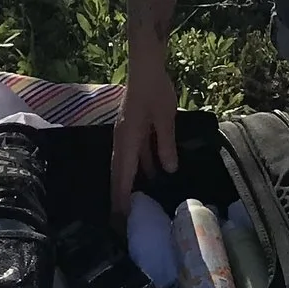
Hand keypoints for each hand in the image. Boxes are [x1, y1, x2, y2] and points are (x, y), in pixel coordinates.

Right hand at [110, 52, 178, 218]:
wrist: (146, 67)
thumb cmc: (156, 91)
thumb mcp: (165, 119)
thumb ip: (166, 145)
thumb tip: (169, 171)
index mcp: (127, 140)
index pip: (122, 176)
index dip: (122, 198)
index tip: (121, 220)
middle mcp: (121, 141)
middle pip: (119, 174)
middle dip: (121, 197)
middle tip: (124, 220)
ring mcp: (125, 135)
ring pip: (126, 165)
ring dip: (130, 183)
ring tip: (138, 204)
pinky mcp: (132, 130)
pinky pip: (134, 155)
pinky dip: (140, 168)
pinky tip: (152, 176)